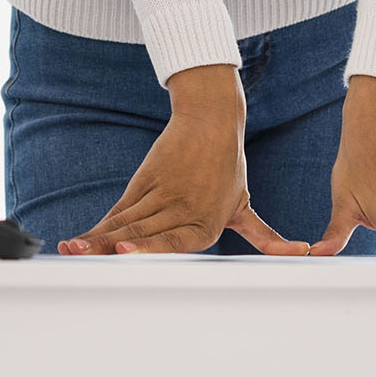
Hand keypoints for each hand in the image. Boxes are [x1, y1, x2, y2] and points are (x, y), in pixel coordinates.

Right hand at [62, 67, 306, 255]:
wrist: (212, 120)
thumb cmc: (227, 168)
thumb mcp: (243, 204)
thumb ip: (265, 237)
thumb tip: (302, 252)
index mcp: (207, 223)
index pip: (170, 241)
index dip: (145, 246)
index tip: (123, 250)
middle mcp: (182, 209)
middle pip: (140, 232)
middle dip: (110, 247)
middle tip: (84, 256)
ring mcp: (161, 194)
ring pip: (125, 221)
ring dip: (97, 237)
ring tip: (73, 248)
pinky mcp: (145, 182)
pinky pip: (120, 210)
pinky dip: (100, 225)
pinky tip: (82, 237)